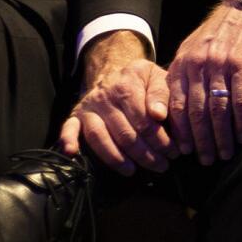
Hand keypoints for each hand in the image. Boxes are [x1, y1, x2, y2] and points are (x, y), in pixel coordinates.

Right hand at [59, 31, 173, 174]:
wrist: (117, 70)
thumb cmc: (143, 80)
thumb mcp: (158, 78)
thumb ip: (162, 94)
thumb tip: (158, 115)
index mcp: (127, 83)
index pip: (144, 119)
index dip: (160, 139)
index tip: (173, 152)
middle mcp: (105, 95)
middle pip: (124, 132)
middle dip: (144, 154)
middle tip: (161, 166)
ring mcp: (89, 106)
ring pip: (100, 137)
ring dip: (116, 158)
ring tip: (132, 171)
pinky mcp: (76, 114)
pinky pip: (68, 128)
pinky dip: (68, 141)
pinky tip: (72, 154)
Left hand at [165, 0, 241, 164]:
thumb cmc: (218, 32)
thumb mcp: (192, 50)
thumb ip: (182, 76)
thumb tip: (172, 108)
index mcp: (182, 65)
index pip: (177, 106)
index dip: (180, 132)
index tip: (184, 152)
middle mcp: (198, 66)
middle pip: (197, 112)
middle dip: (201, 141)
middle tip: (207, 161)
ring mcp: (221, 64)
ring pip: (219, 109)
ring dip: (223, 136)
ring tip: (226, 153)